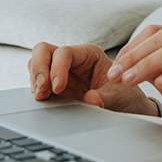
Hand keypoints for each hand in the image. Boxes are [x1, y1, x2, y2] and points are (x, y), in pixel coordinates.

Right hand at [28, 42, 157, 115]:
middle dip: (39, 68)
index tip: (58, 88)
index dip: (57, 68)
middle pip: (43, 51)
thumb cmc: (125, 97)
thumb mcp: (118, 97)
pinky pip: (37, 81)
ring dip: (35, 79)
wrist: (126, 110)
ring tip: (42, 96)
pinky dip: (36, 89)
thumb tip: (90, 100)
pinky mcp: (54, 86)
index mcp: (89, 54)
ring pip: (36, 63)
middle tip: (42, 90)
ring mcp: (60, 72)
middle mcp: (72, 60)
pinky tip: (43, 100)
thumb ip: (105, 98)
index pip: (64, 52)